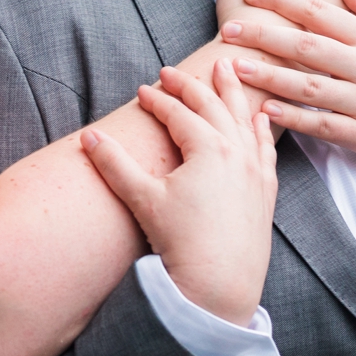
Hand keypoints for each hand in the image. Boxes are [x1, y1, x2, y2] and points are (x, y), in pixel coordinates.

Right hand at [80, 58, 277, 324]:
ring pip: (244, 120)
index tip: (142, 90)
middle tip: (174, 71)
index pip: (178, 113)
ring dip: (232, 94)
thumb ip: (115, 164)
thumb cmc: (181, 241)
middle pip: (212, 106)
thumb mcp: (143, 199)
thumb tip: (88, 137)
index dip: (157, 99)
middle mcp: (236, 152)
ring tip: (228, 70)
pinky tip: (261, 118)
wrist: (220, 285)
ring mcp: (255, 171)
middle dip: (192, 85)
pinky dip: (262, 129)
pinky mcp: (265, 191)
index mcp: (208, 148)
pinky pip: (266, 149)